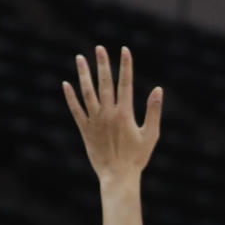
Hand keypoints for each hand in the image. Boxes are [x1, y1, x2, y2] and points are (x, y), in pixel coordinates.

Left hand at [63, 46, 162, 184]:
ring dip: (83, 74)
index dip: (126, 66)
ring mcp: (95, 120)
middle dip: (103, 64)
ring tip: (80, 58)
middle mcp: (108, 113)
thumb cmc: (137, 157)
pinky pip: (75, 109)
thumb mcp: (151, 135)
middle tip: (99, 48)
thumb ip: (154, 111)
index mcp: (125, 113)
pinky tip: (66, 84)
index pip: (126, 83)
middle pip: (105, 83)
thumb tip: (158, 90)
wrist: (118, 176)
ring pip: (87, 92)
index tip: (125, 50)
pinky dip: (70, 97)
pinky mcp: (85, 129)